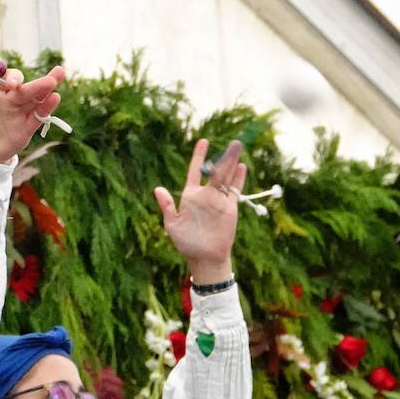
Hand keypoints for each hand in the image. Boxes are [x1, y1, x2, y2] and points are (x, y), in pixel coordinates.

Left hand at [0, 37, 64, 164]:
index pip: (9, 77)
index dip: (11, 77)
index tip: (9, 83)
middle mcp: (12, 98)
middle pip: (29, 86)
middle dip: (42, 81)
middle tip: (57, 71)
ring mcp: (20, 113)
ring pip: (37, 99)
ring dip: (47, 90)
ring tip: (56, 80)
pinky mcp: (25, 129)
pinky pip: (37, 118)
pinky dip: (46, 109)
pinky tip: (53, 99)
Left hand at [153, 139, 245, 283]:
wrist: (204, 257)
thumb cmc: (186, 243)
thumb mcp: (172, 224)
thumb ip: (167, 206)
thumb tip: (158, 189)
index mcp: (190, 196)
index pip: (195, 171)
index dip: (199, 156)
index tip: (203, 141)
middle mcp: (206, 195)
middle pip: (216, 171)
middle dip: (223, 156)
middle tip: (232, 142)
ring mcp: (219, 201)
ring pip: (227, 177)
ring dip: (233, 163)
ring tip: (238, 147)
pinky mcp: (230, 209)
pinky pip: (235, 191)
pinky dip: (239, 179)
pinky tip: (242, 167)